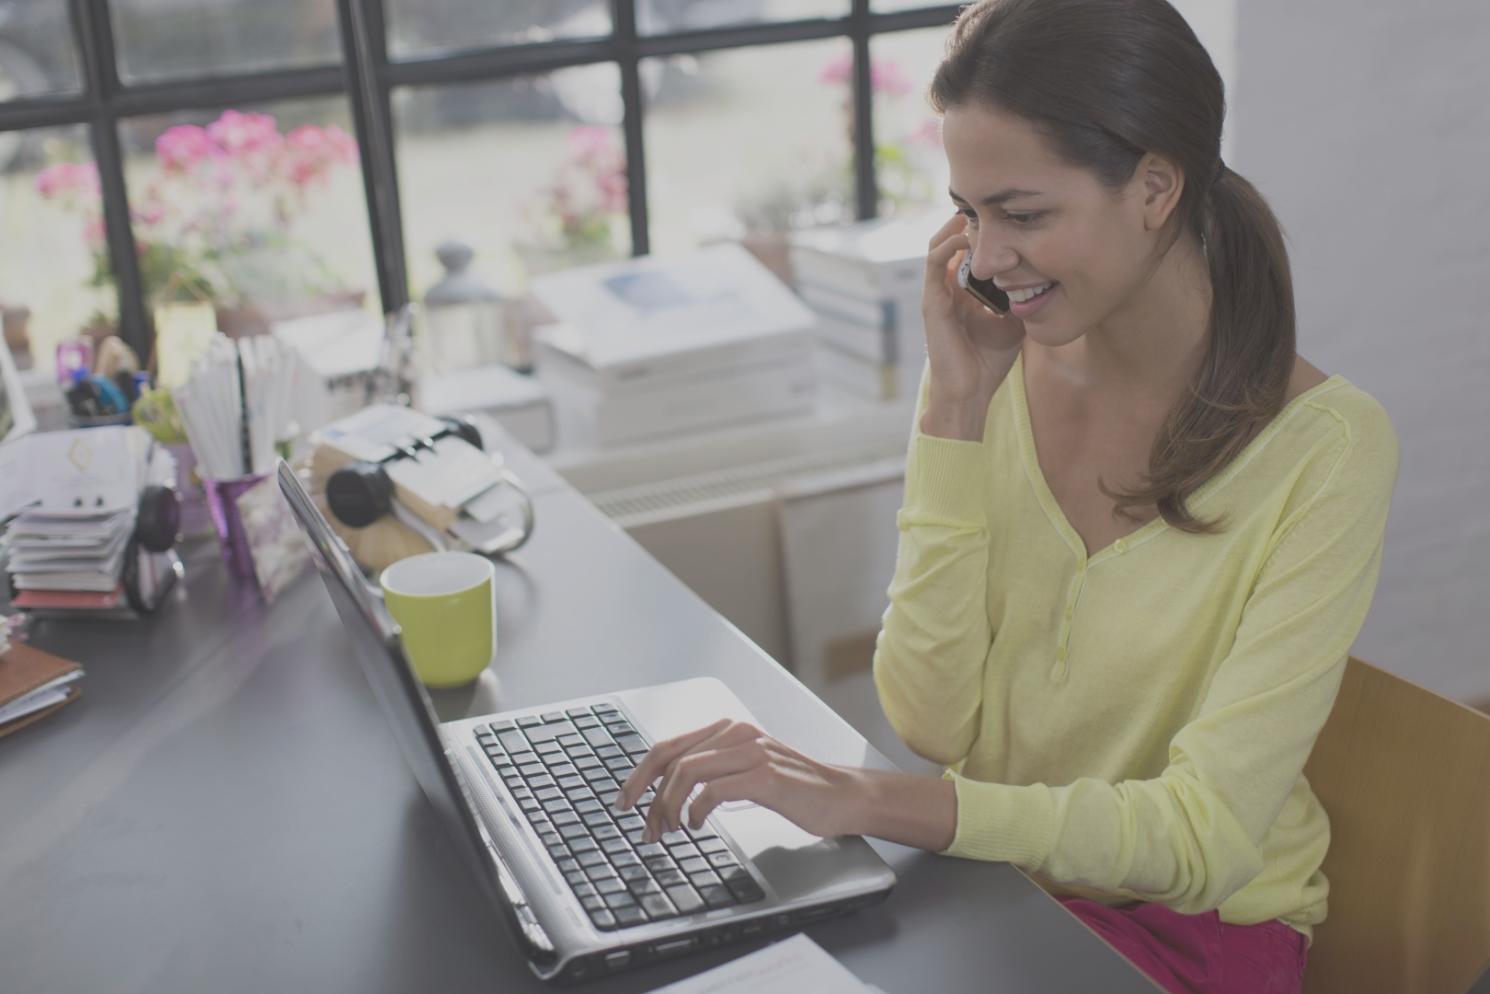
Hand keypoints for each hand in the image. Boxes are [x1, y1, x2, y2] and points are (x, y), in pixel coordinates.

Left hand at [615, 719, 863, 842]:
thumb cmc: (793, 787)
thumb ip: (712, 769)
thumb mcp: (746, 769)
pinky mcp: (765, 775)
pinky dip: (697, 812)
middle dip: (647, 794)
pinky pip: (714, 791)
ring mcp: (751, 751)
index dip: (640, 774)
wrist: (840, 795)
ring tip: (670, 831)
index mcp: (728, 729)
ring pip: (687, 772)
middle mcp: (736, 733)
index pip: (668, 746)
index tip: (625, 800)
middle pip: (670, 758)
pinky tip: (698, 826)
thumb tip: (665, 791)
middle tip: (644, 826)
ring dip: (669, 807)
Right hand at [921, 212, 1026, 409]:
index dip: (983, 230)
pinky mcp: (932, 302)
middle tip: (991, 204)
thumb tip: (1044, 278)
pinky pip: (935, 263)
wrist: (969, 393)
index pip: (968, 250)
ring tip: (978, 213)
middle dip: (969, 220)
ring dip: (957, 226)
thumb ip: (1019, 299)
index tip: (1005, 214)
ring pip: (939, 244)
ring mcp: (937, 294)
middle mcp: (947, 288)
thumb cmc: (988, 363)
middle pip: (952, 240)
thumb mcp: (1013, 322)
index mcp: (964, 292)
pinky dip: (949, 245)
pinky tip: (968, 236)